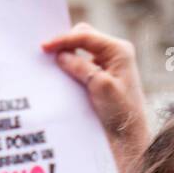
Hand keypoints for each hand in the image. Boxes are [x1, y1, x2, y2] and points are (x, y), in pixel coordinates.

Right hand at [42, 23, 150, 172]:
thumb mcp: (100, 87)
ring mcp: (110, 63)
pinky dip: (71, 65)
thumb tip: (60, 55)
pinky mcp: (103, 75)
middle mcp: (115, 53)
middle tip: (46, 53)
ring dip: (67, 54)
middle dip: (65, 43)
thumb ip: (80, 67)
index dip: (63, 40)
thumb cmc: (120, 112)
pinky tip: (61, 72)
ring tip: (51, 61)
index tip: (44, 47)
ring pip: (82, 49)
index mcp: (119, 51)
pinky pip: (83, 63)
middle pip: (84, 37)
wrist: (129, 135)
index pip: (85, 36)